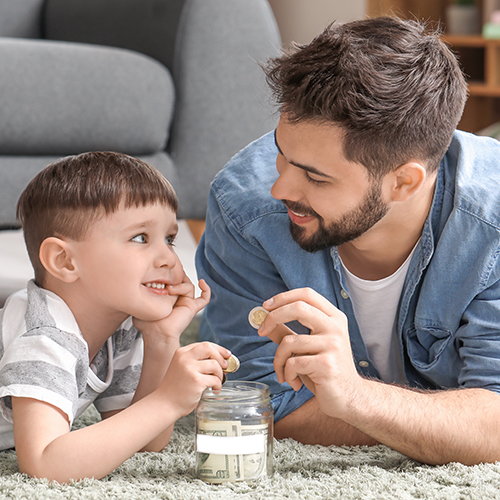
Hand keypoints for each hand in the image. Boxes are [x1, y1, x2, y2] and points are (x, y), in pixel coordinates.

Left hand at [133, 276, 210, 343]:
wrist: (157, 334)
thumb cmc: (148, 324)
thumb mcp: (142, 303)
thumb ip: (143, 294)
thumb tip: (140, 285)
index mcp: (167, 297)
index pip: (171, 280)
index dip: (168, 275)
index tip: (160, 273)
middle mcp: (177, 299)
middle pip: (181, 280)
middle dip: (175, 277)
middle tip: (166, 279)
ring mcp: (186, 302)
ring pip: (189, 286)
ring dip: (181, 285)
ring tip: (170, 290)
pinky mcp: (192, 307)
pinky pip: (204, 298)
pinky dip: (206, 289)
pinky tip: (202, 282)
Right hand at [158, 342, 230, 416]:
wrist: (165, 404)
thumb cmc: (176, 388)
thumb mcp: (182, 367)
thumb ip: (196, 360)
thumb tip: (220, 358)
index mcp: (181, 353)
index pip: (204, 344)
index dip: (218, 349)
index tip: (226, 354)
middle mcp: (185, 358)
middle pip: (209, 349)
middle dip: (221, 357)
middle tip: (225, 366)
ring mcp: (190, 369)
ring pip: (215, 365)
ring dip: (220, 375)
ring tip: (217, 382)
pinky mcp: (196, 381)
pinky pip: (215, 379)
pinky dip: (218, 385)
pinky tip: (214, 390)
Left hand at [257, 287, 359, 418]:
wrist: (347, 397)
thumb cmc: (324, 370)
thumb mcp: (306, 347)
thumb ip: (287, 332)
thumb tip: (264, 320)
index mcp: (333, 317)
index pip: (307, 294)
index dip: (283, 297)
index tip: (266, 306)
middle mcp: (336, 327)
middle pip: (298, 307)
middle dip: (273, 317)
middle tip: (261, 330)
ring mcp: (333, 345)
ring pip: (289, 341)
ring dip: (278, 359)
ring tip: (284, 372)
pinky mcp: (327, 364)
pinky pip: (293, 363)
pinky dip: (287, 374)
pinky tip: (295, 382)